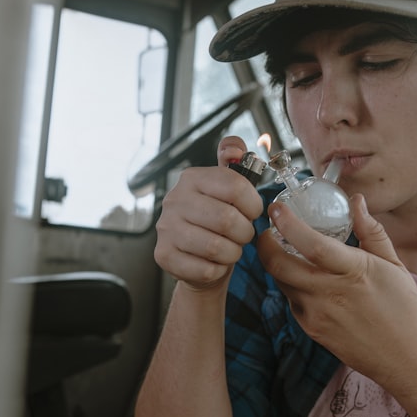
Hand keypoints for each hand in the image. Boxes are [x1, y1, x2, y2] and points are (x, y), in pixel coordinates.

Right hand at [154, 136, 263, 290]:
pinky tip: (214, 262)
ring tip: (231, 249)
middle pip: (226, 219)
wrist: (197, 258)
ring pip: (216, 247)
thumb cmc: (217, 223)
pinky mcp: (163, 255)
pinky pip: (205, 268)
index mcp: (192, 178)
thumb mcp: (227, 189)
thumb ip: (234, 163)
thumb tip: (234, 146)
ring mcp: (165, 228)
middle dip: (244, 232)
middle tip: (243, 235)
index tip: (253, 212)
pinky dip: (218, 269)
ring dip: (233, 252)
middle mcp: (174, 200)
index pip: (235, 186)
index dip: (253, 204)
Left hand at [257, 194, 416, 384]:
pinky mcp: (310, 330)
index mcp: (353, 271)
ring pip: (281, 282)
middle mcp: (329, 294)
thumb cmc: (403, 308)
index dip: (288, 224)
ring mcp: (316, 315)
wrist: (404, 358)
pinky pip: (291, 301)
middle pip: (278, 266)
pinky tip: (307, 281)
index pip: (311, 244)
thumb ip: (371, 230)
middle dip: (265, 244)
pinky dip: (292, 286)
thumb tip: (356, 202)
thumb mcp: (393, 264)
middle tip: (268, 231)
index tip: (276, 208)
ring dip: (278, 265)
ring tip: (287, 253)